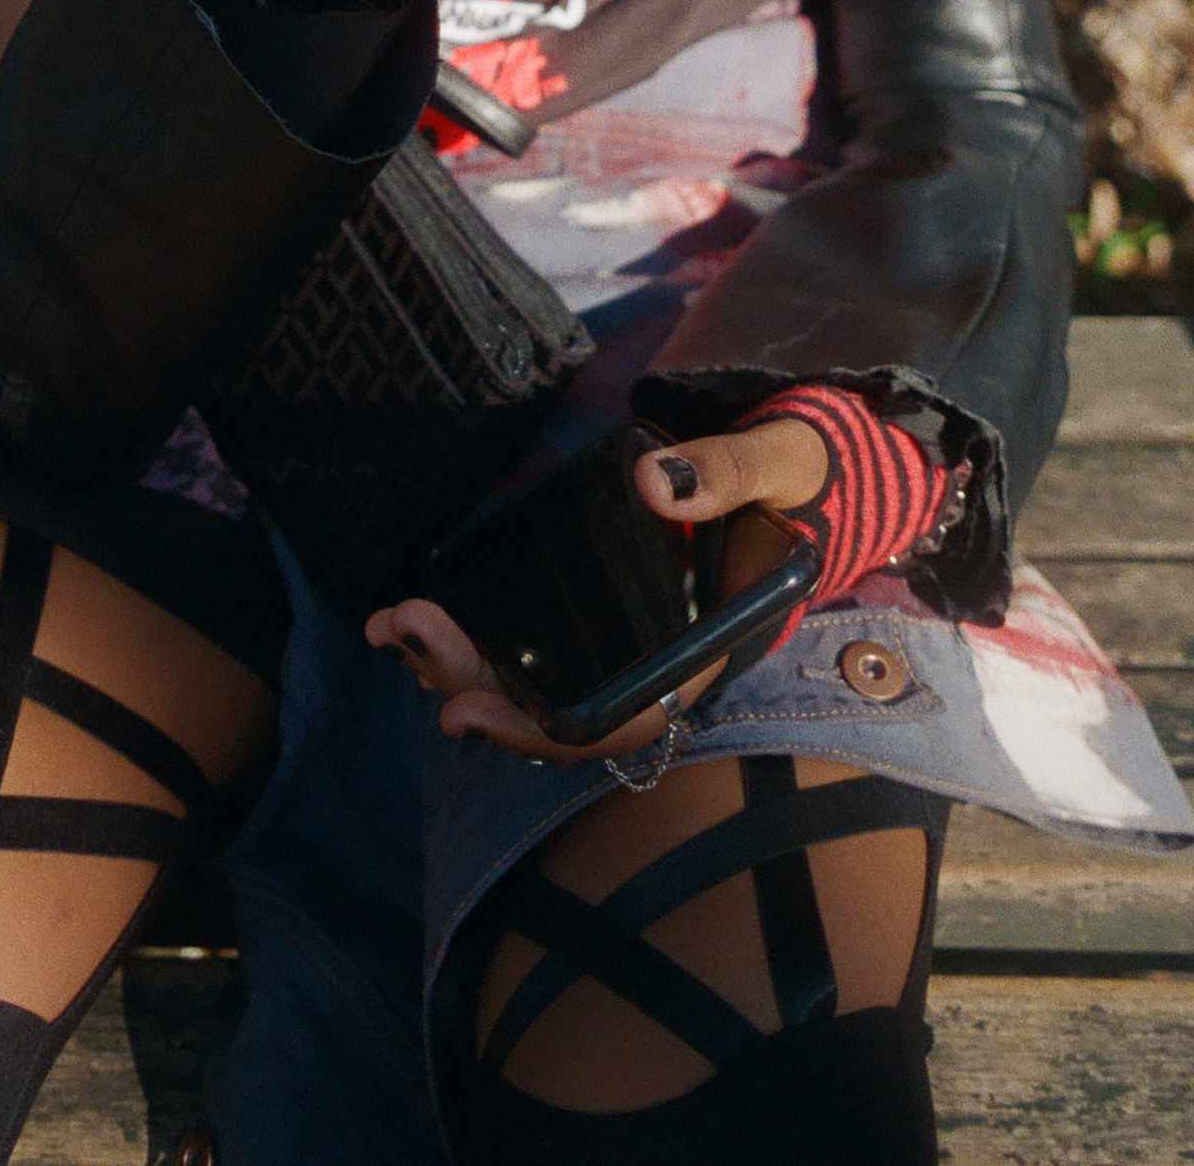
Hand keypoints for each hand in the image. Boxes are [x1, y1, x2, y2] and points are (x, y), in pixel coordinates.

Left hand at [364, 415, 827, 765]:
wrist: (804, 467)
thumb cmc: (799, 475)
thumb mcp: (782, 464)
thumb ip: (727, 472)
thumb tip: (657, 482)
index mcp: (703, 654)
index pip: (619, 722)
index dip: (542, 730)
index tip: (464, 712)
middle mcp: (655, 663)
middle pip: (554, 706)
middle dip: (469, 677)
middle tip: (401, 630)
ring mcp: (622, 637)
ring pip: (534, 680)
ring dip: (458, 661)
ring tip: (389, 626)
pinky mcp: (598, 606)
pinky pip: (532, 641)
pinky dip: (476, 632)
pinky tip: (420, 613)